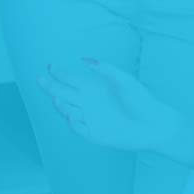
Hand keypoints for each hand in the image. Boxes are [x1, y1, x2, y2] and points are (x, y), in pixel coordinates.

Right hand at [39, 59, 181, 154]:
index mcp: (95, 88)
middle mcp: (89, 103)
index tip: (50, 66)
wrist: (153, 124)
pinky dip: (74, 121)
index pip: (71, 79)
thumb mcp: (123, 79)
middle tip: (40, 79)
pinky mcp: (94, 134)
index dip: (60, 73)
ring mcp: (90, 118)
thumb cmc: (141, 99)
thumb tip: (84, 59)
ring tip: (57, 96)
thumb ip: (104, 68)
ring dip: (61, 104)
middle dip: (51, 86)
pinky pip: (78, 128)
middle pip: (64, 94)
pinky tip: (71, 113)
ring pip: (68, 110)